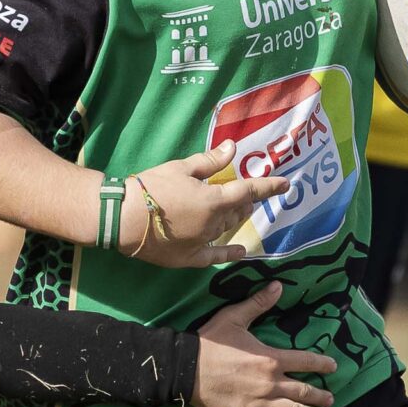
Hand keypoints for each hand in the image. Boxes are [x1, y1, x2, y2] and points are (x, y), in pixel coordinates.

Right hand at [119, 143, 287, 267]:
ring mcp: (202, 242)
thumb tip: (232, 148)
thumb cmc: (150, 187)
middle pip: (238, 211)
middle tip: (245, 195)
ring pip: (226, 229)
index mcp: (214, 200)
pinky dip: (230, 254)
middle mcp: (213, 224)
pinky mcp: (188, 258)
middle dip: (245, 202)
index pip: (249, 191)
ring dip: (233, 219)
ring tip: (236, 212)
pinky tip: (241, 252)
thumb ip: (210, 161)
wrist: (122, 218)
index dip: (269, 186)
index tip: (286, 184)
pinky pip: (215, 257)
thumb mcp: (181, 168)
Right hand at [191, 282, 335, 406]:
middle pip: (304, 391)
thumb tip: (279, 285)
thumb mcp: (234, 318)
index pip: (305, 361)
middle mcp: (270, 383)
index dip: (322, 364)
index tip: (333, 367)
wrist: (185, 368)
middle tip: (331, 400)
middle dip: (321, 396)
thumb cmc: (209, 342)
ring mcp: (260, 403)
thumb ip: (258, 303)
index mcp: (270, 358)